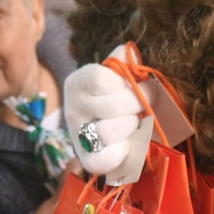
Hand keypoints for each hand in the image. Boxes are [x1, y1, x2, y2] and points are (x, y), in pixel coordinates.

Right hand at [63, 58, 143, 181]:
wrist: (104, 126)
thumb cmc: (115, 95)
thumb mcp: (116, 75)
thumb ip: (123, 63)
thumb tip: (128, 51)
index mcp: (78, 82)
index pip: (102, 78)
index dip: (127, 83)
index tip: (141, 85)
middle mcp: (72, 108)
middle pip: (111, 106)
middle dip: (136, 106)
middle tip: (141, 107)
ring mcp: (77, 135)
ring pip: (107, 131)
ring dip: (130, 128)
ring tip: (133, 124)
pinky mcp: (85, 159)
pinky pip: (100, 162)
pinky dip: (117, 155)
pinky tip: (125, 146)